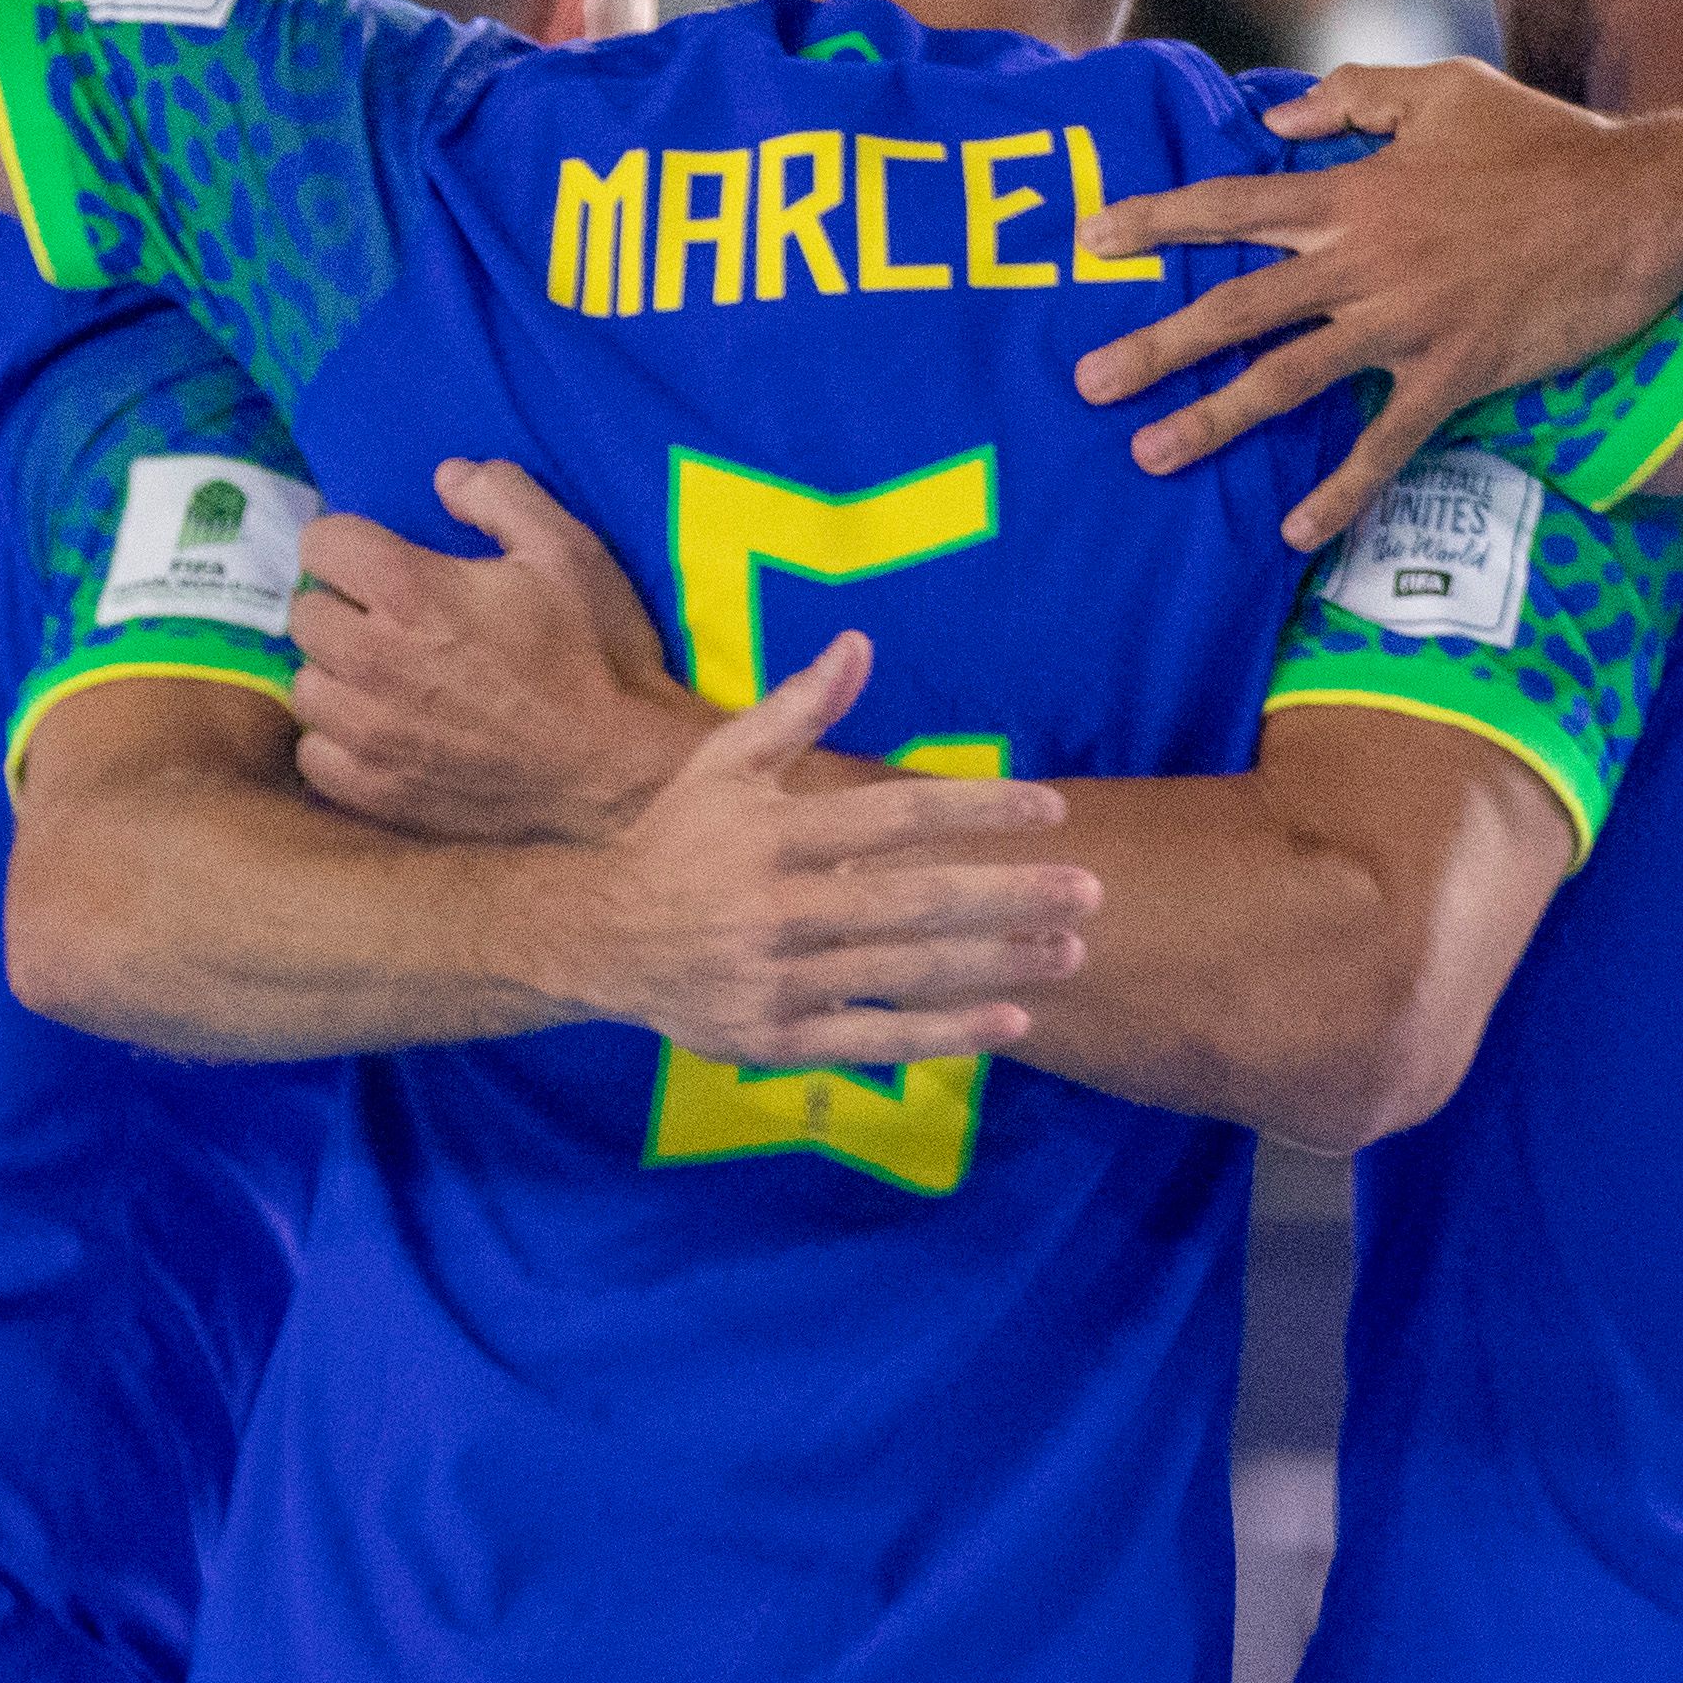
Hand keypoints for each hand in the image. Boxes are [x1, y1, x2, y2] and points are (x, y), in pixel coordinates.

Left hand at [296, 462, 691, 843]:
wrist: (625, 774)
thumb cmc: (599, 657)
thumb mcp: (569, 552)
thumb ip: (501, 496)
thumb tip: (446, 477)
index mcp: (409, 589)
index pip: (321, 542)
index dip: (351, 544)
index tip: (380, 561)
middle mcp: (372, 659)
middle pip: (305, 615)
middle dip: (341, 607)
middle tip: (389, 621)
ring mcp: (368, 733)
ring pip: (306, 688)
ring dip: (338, 678)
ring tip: (384, 682)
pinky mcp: (376, 792)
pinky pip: (316, 757)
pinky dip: (340, 744)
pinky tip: (383, 736)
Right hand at [550, 631, 1094, 1067]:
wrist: (594, 939)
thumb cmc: (676, 839)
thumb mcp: (724, 764)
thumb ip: (797, 709)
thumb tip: (860, 642)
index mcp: (768, 833)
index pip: (891, 815)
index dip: (975, 808)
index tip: (1049, 809)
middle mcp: (773, 908)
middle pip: (911, 900)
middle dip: (1008, 896)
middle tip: (1089, 891)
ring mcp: (773, 979)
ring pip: (903, 973)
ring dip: (995, 965)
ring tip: (1069, 951)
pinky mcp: (771, 1039)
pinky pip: (871, 1040)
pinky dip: (942, 1036)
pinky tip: (1009, 1023)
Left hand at [1070, 58, 1682, 550]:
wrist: (1640, 205)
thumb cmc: (1545, 143)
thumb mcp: (1445, 91)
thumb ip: (1353, 99)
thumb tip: (1276, 119)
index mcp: (1355, 191)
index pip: (1233, 204)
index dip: (1157, 222)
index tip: (1092, 242)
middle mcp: (1365, 260)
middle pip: (1238, 305)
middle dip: (1156, 344)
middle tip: (1087, 383)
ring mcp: (1408, 322)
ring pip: (1290, 376)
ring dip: (1215, 419)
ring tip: (1153, 454)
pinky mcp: (1457, 373)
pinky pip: (1385, 442)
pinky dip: (1340, 490)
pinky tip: (1293, 533)